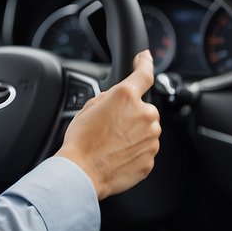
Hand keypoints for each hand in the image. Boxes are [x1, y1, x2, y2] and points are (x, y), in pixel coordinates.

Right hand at [55, 49, 160, 199]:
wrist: (82, 172)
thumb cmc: (81, 142)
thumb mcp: (88, 107)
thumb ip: (109, 97)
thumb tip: (116, 99)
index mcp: (127, 97)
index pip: (144, 73)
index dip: (145, 62)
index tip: (146, 58)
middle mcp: (144, 115)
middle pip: (144, 109)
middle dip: (131, 116)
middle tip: (110, 128)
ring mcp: (150, 138)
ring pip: (146, 131)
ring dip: (133, 134)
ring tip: (110, 145)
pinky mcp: (150, 158)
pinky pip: (144, 150)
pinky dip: (133, 152)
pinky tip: (115, 156)